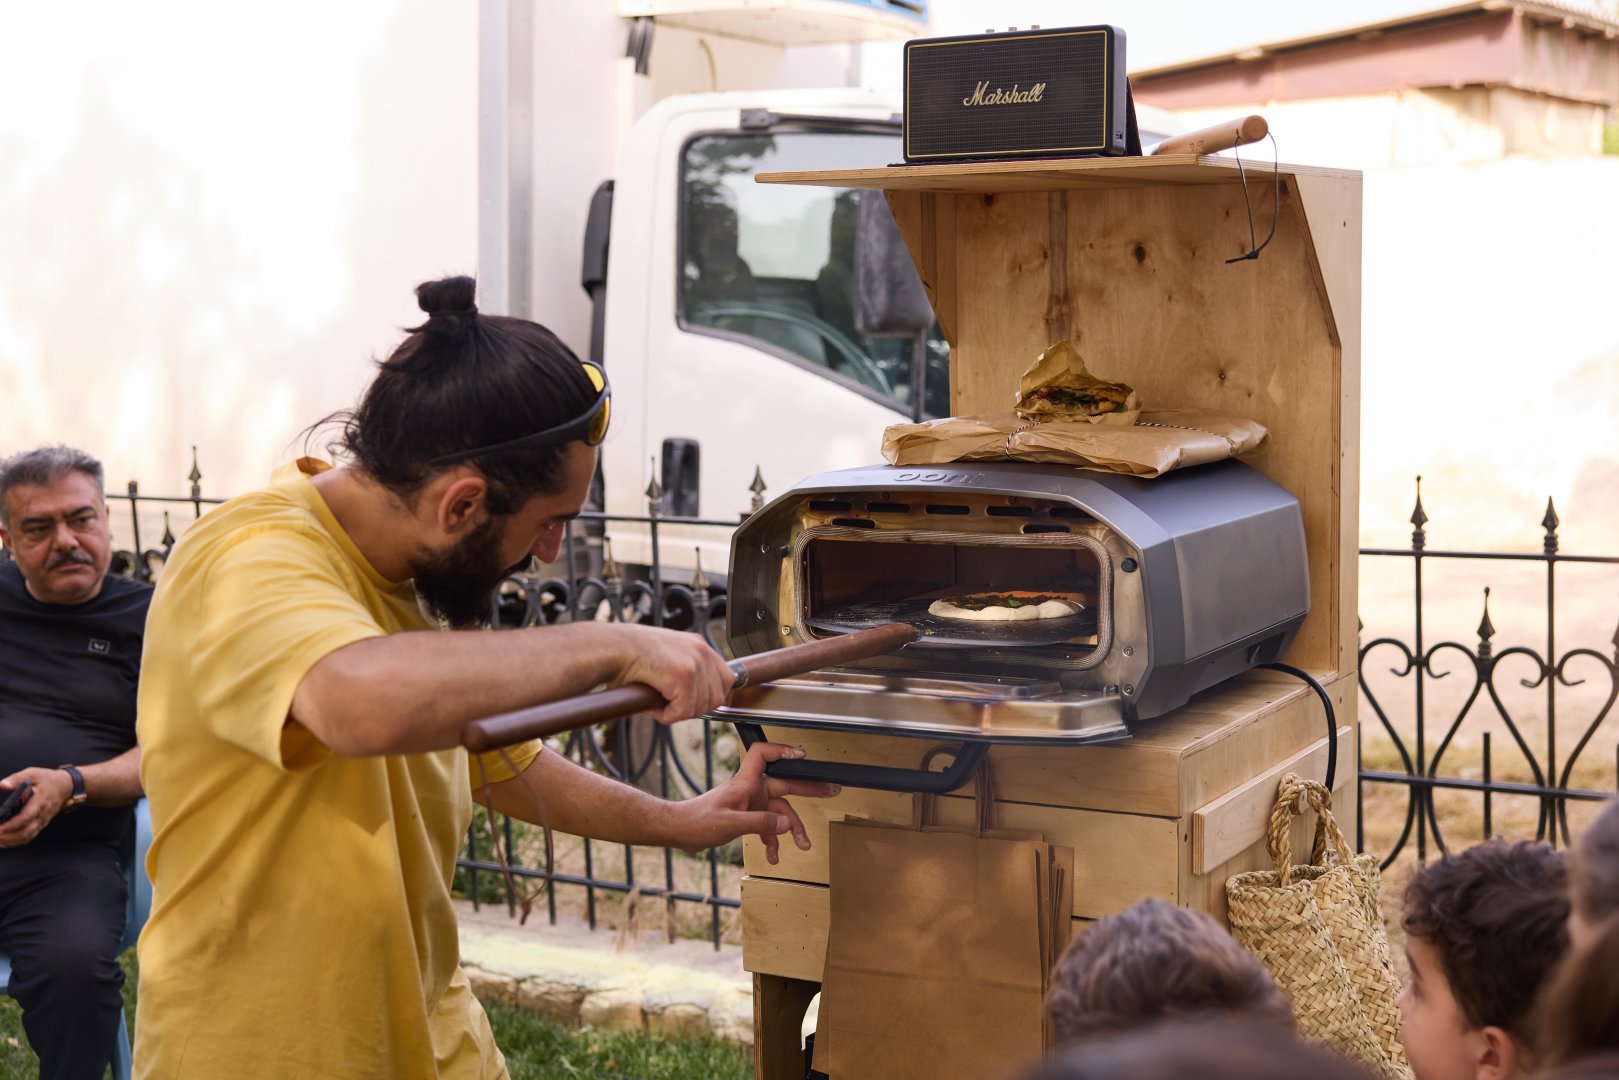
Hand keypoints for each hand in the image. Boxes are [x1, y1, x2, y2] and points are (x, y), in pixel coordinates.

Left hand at [0, 767, 72, 847]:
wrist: (66, 786)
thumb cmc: (49, 780)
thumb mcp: (33, 773)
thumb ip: (17, 778)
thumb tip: (3, 784)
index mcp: (40, 801)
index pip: (26, 816)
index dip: (12, 824)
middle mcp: (42, 814)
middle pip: (25, 832)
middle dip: (8, 837)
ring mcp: (42, 821)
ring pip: (27, 837)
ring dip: (10, 841)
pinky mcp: (41, 824)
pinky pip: (29, 836)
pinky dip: (16, 842)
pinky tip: (5, 841)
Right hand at [612, 625, 736, 724]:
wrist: (611, 648)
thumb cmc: (628, 655)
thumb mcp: (665, 659)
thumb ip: (684, 674)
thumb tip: (696, 702)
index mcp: (698, 645)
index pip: (725, 679)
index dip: (708, 698)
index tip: (691, 704)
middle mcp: (701, 650)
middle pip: (718, 696)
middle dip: (695, 709)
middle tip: (671, 708)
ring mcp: (694, 662)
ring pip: (701, 706)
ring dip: (678, 713)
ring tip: (658, 704)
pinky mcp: (684, 675)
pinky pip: (683, 710)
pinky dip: (667, 716)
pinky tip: (653, 706)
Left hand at [670, 742, 839, 864]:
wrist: (680, 832)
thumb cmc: (698, 821)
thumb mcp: (731, 824)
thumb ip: (760, 823)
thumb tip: (787, 824)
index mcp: (746, 783)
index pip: (763, 755)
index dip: (782, 751)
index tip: (802, 756)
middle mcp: (751, 790)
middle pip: (784, 786)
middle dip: (808, 790)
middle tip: (831, 790)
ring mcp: (750, 804)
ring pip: (779, 812)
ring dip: (790, 829)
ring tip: (802, 845)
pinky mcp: (746, 817)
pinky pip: (767, 826)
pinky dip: (772, 840)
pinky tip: (774, 855)